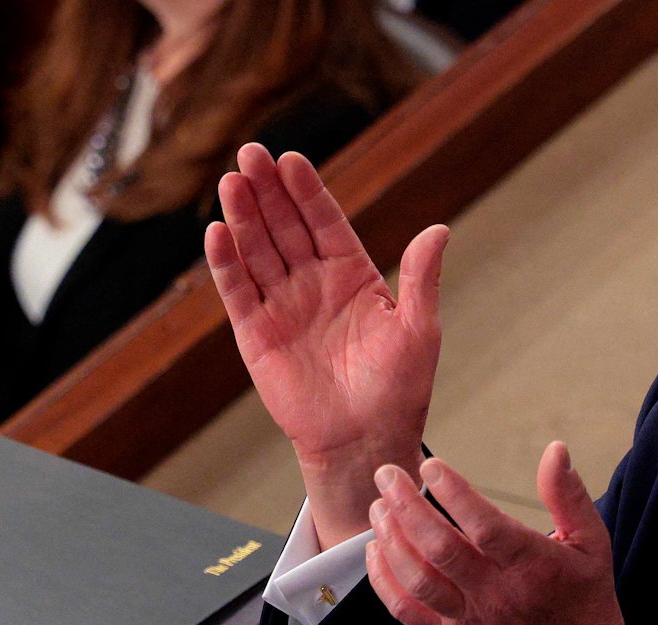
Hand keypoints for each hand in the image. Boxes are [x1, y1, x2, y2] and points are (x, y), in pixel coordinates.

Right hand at [205, 144, 449, 548]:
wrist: (364, 439)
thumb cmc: (398, 389)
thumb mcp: (419, 330)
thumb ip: (422, 279)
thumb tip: (440, 230)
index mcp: (352, 274)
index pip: (324, 221)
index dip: (306, 191)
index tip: (291, 159)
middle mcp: (313, 283)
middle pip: (284, 226)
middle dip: (267, 190)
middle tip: (250, 153)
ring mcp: (282, 306)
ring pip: (257, 250)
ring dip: (243, 217)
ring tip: (232, 182)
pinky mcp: (256, 334)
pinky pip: (237, 291)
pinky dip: (226, 263)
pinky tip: (217, 232)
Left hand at [365, 442, 633, 624]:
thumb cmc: (583, 600)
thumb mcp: (592, 544)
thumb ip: (568, 495)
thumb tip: (555, 449)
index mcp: (534, 567)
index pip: (486, 527)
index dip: (454, 493)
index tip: (430, 465)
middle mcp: (498, 596)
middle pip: (440, 549)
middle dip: (406, 507)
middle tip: (387, 474)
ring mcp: (470, 622)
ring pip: (418, 580)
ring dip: (391, 540)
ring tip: (378, 507)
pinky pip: (407, 612)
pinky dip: (384, 581)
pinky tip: (376, 550)